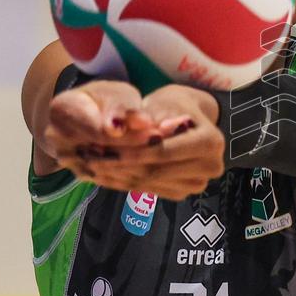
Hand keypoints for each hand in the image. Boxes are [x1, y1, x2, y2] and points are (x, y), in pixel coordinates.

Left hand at [51, 82, 223, 199]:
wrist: (190, 120)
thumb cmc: (174, 105)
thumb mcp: (163, 102)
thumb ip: (150, 117)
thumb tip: (141, 127)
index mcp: (210, 141)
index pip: (164, 151)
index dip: (131, 151)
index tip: (99, 147)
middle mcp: (210, 166)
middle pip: (155, 170)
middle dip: (118, 164)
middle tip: (85, 158)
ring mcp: (198, 183)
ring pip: (148, 182)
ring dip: (115, 175)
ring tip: (87, 165)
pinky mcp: (183, 192)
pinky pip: (148, 190)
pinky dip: (123, 182)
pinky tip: (101, 174)